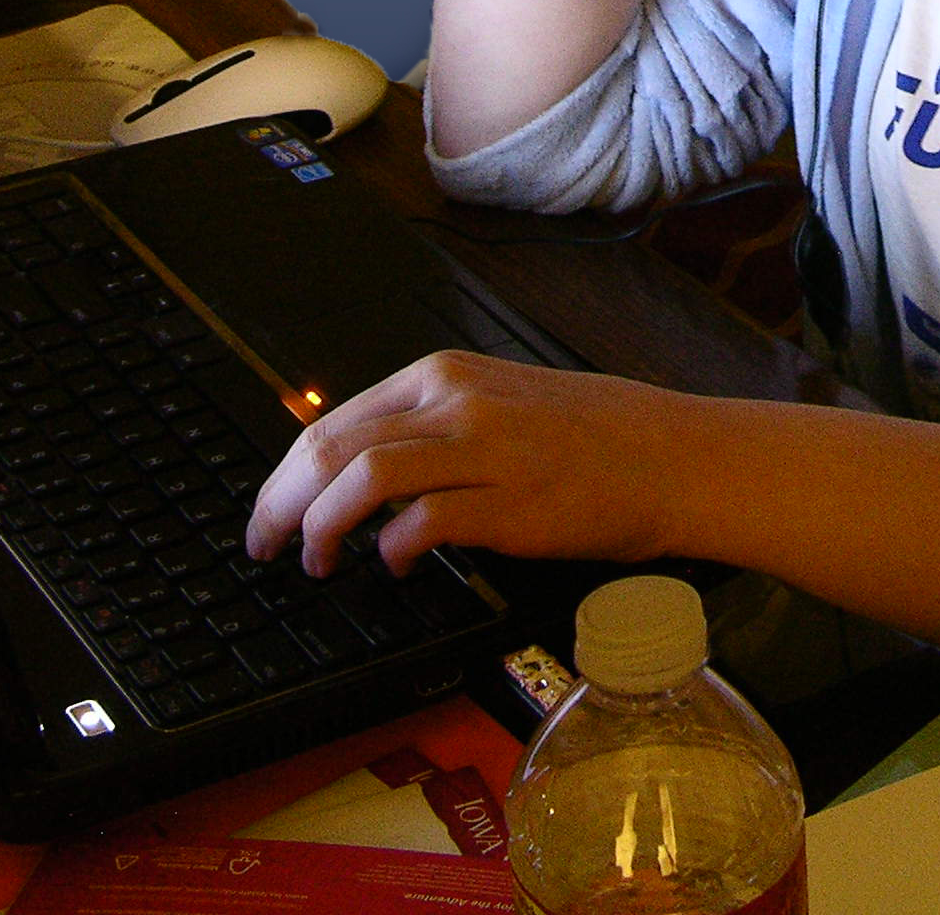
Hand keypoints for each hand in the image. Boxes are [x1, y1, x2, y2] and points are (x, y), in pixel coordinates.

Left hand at [242, 350, 701, 578]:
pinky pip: (422, 524)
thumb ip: (431, 424)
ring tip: (318, 562)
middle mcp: (456, 401)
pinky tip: (398, 565)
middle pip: (331, 447)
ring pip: (363, 479)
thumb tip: (354, 470)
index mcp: (444, 374)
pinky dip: (394, 550)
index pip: (332, 422)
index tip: (270, 513)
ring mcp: (484, 449)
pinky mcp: (510, 502)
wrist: (673, 456)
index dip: (284, 476)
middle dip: (281, 504)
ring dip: (322, 527)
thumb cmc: (592, 436)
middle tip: (265, 544)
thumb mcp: (499, 402)